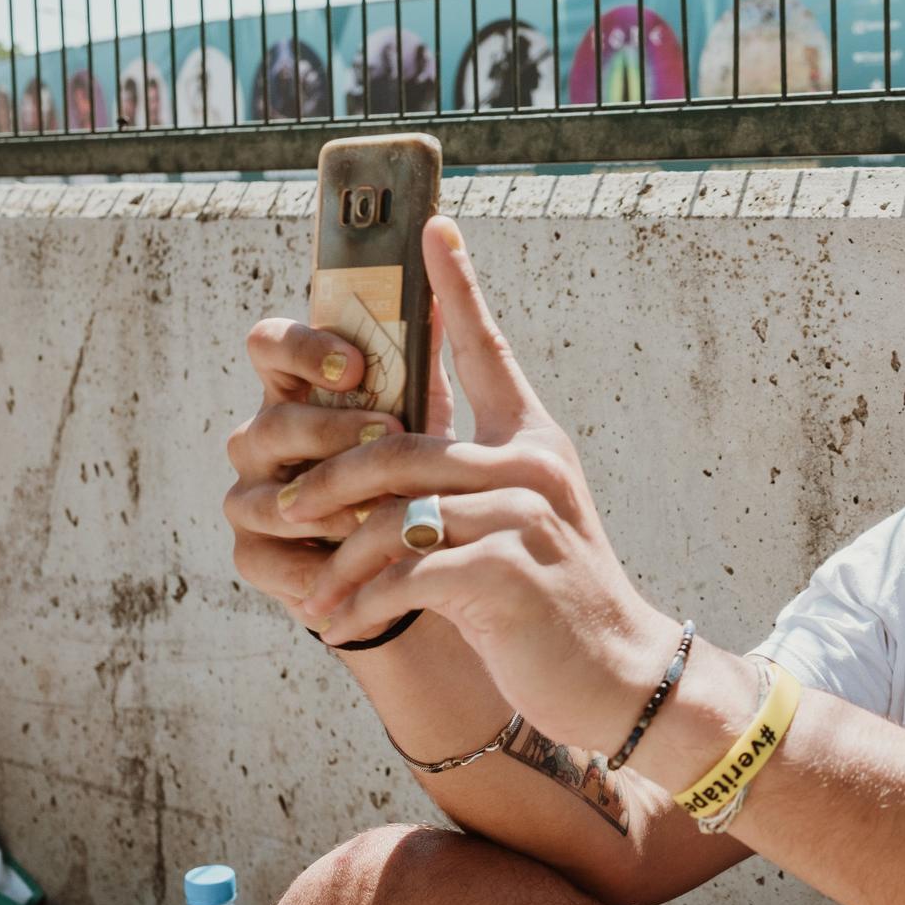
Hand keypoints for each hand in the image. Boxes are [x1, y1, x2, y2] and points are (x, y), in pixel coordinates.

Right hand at [221, 314, 420, 619]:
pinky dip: (319, 558)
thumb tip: (442, 286)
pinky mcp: (254, 555)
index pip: (269, 347)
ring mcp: (251, 498)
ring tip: (382, 509)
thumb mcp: (425, 416)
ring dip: (329, 499)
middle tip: (388, 437)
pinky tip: (358, 559)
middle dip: (331, 430)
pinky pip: (270, 555)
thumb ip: (421, 361)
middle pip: (270, 421)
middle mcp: (264, 439)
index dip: (304, 348)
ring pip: (264, 492)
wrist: (417, 559)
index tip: (357, 365)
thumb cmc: (413, 474)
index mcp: (297, 393)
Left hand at [276, 216, 673, 746]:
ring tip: (314, 592)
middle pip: (399, 447)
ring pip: (393, 515)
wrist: (618, 674)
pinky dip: (362, 600)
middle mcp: (532, 469)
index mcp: (534, 443)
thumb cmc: (554, 600)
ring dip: (339, 558)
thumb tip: (382, 466)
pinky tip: (340, 622)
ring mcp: (523, 519)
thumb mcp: (519, 525)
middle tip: (286, 508)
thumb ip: (465, 485)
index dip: (460, 288)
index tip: (433, 229)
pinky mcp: (505, 576)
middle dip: (329, 481)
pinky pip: (405, 573)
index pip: (490, 351)